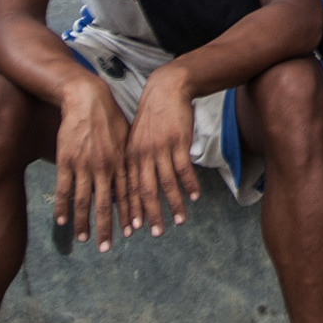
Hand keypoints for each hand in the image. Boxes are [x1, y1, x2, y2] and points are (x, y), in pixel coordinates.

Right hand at [51, 80, 133, 250]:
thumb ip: (128, 160)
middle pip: (106, 205)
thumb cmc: (109, 117)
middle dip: (107, 228)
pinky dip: (62, 207)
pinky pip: (64, 190)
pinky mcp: (67, 161)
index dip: (128, 215)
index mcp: (122, 162)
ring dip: (84, 223)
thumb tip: (130, 180)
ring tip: (84, 239)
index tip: (131, 232)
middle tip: (106, 248)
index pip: (127, 195)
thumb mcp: (126, 138)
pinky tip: (61, 221)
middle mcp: (105, 167)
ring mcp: (85, 166)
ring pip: (84, 202)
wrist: (87, 99)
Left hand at [122, 66, 201, 233]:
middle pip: (144, 191)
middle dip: (150, 214)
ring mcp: (159, 149)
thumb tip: (136, 185)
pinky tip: (195, 197)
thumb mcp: (136, 139)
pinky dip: (189, 185)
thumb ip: (136, 161)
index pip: (127, 189)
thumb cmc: (152, 116)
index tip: (134, 229)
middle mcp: (141, 155)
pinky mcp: (177, 142)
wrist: (166, 89)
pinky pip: (183, 169)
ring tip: (180, 221)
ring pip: (165, 183)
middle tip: (156, 233)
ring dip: (173, 204)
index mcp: (129, 156)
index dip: (131, 210)